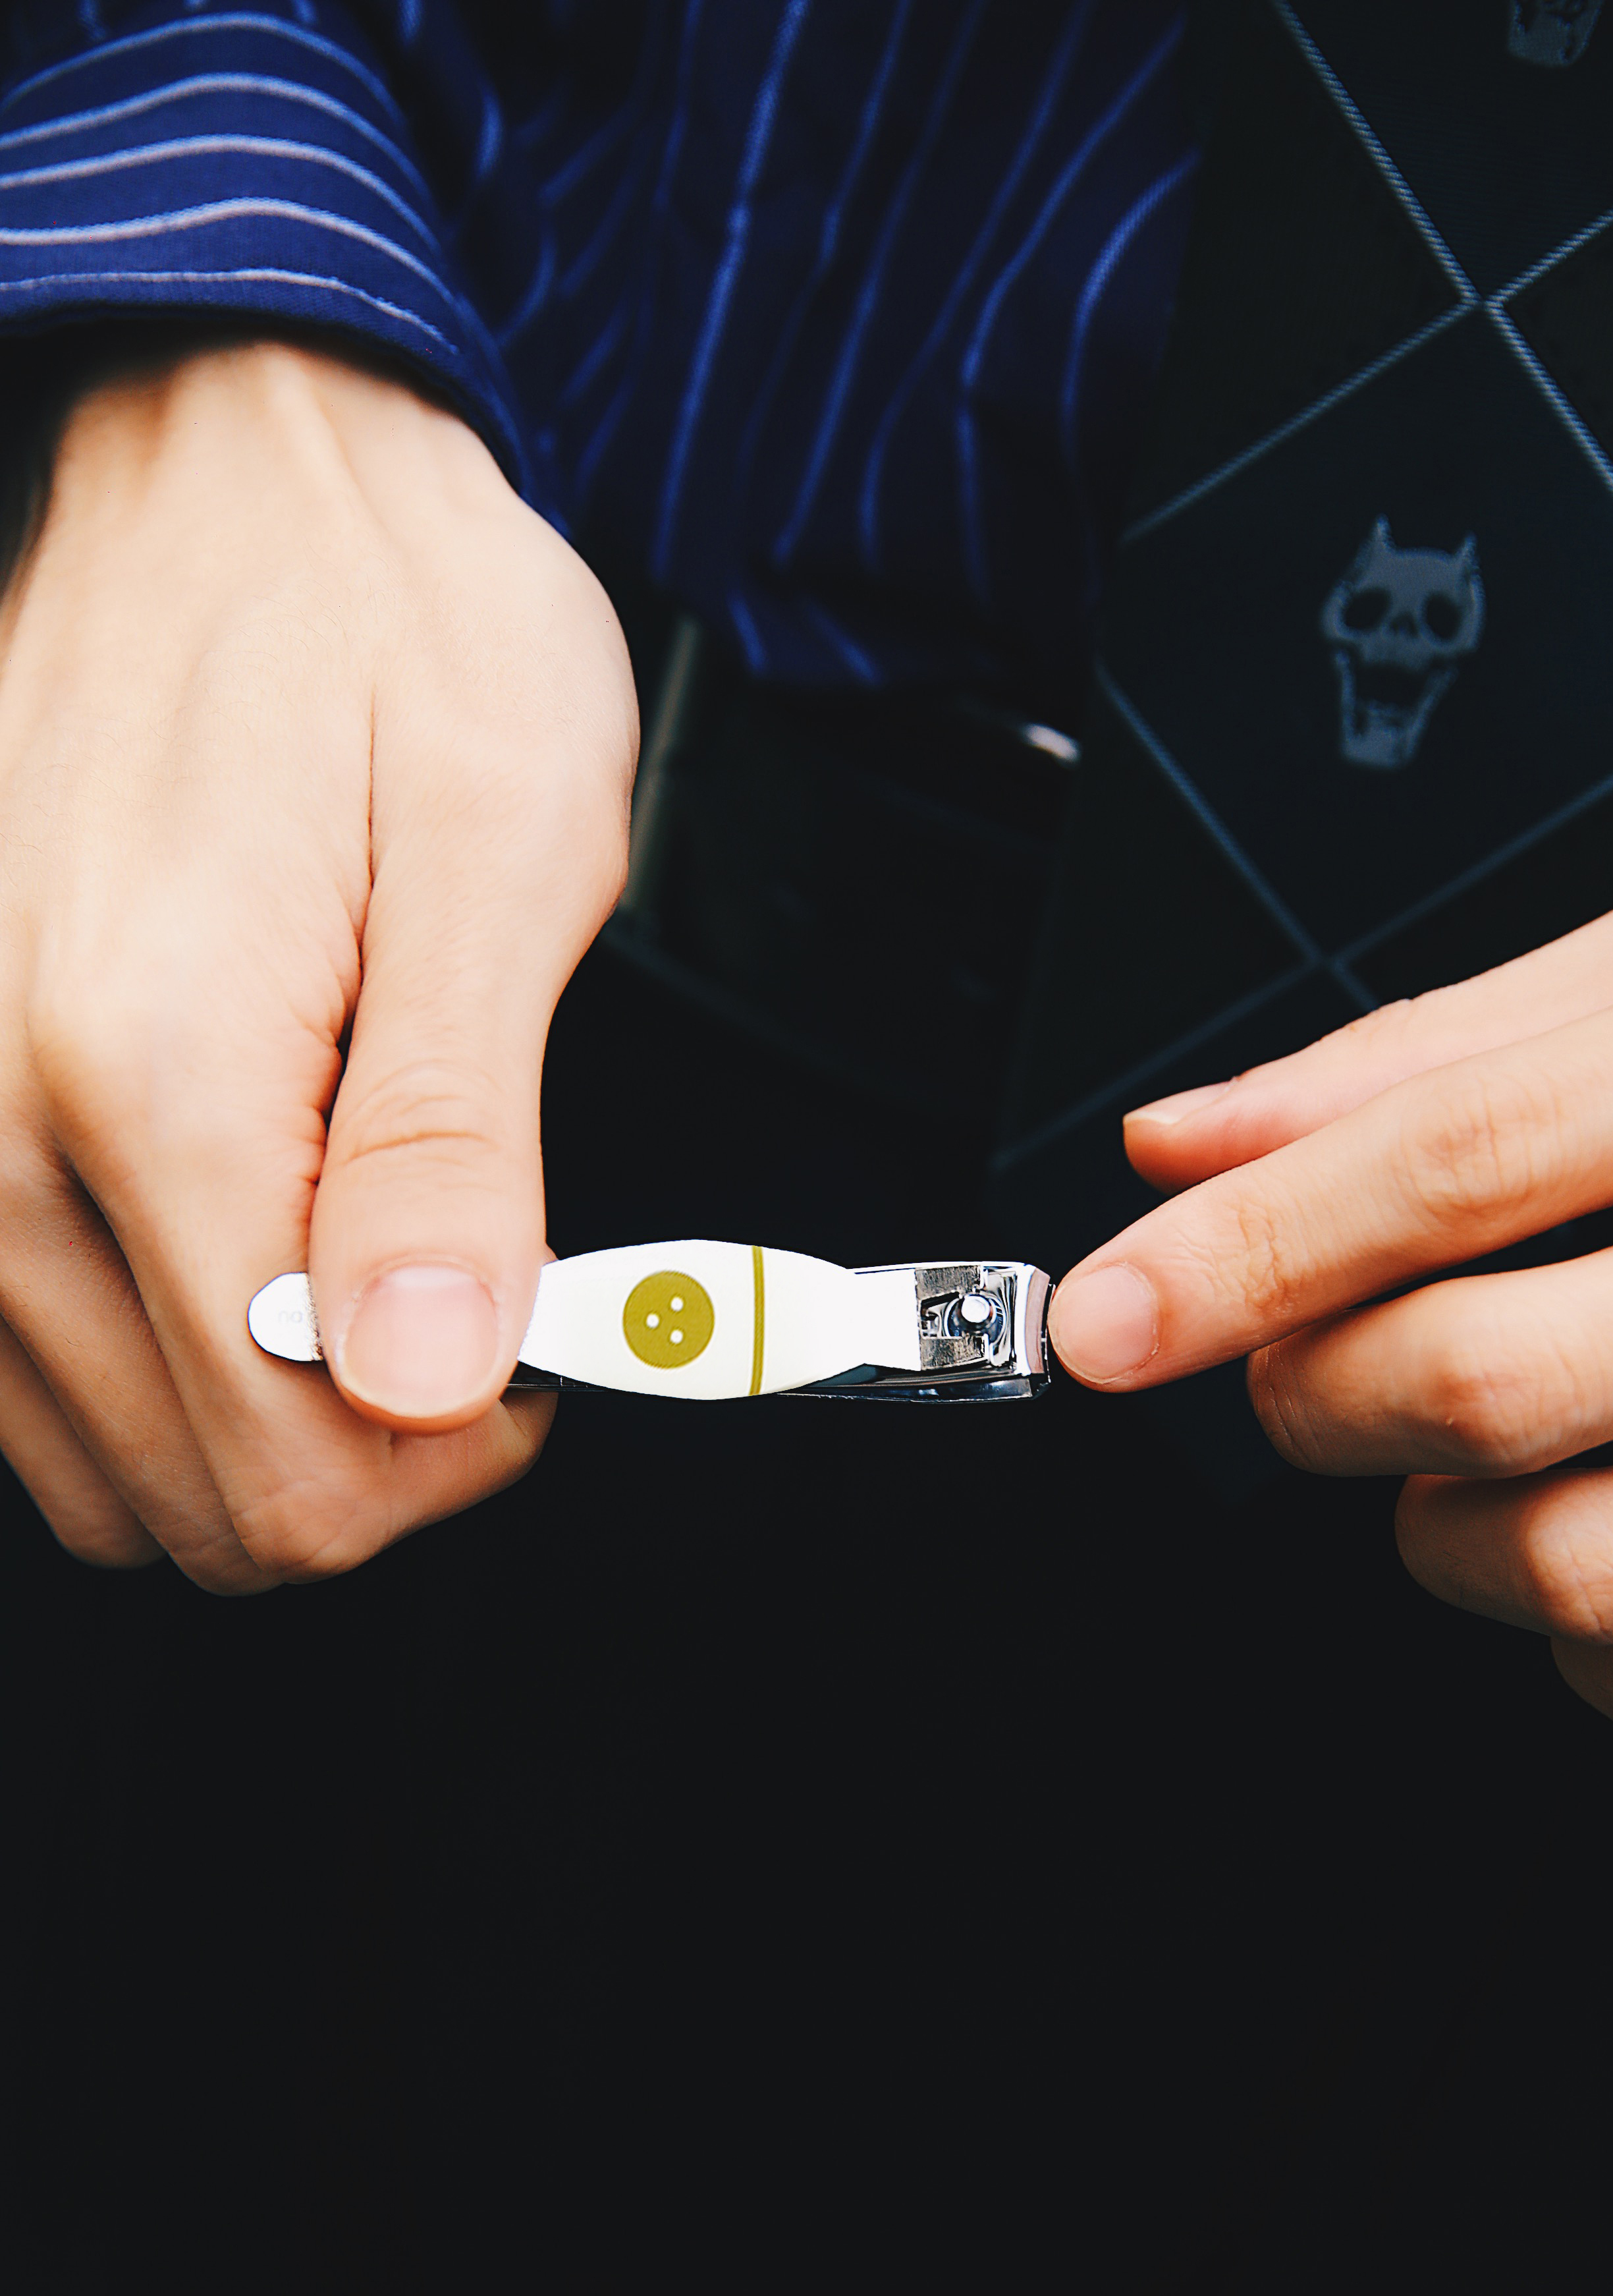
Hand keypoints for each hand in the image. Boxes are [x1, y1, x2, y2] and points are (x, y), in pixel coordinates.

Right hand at [0, 339, 635, 1587]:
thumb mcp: (507, 849)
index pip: (282, 1464)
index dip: (443, 1462)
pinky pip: (18, 1361)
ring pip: (90, 1458)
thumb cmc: (390, 613)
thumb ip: (456, 1141)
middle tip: (467, 1313)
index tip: (533, 1361)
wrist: (232, 458)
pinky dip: (150, 1357)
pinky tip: (253, 1245)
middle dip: (358, 1456)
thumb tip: (431, 1372)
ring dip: (252, 1416)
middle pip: (181, 1491)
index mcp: (147, 1070)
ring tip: (369, 1262)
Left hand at [1048, 871, 1612, 1774]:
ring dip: (1442, 1542)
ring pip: (1584, 1570)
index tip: (1097, 1315)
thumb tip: (1182, 1138)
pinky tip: (1612, 1551)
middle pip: (1504, 1375)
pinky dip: (1591, 1662)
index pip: (1479, 1146)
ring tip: (1466, 1463)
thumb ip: (1449, 1054)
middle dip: (1323, 1396)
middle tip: (1306, 1373)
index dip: (1252, 1242)